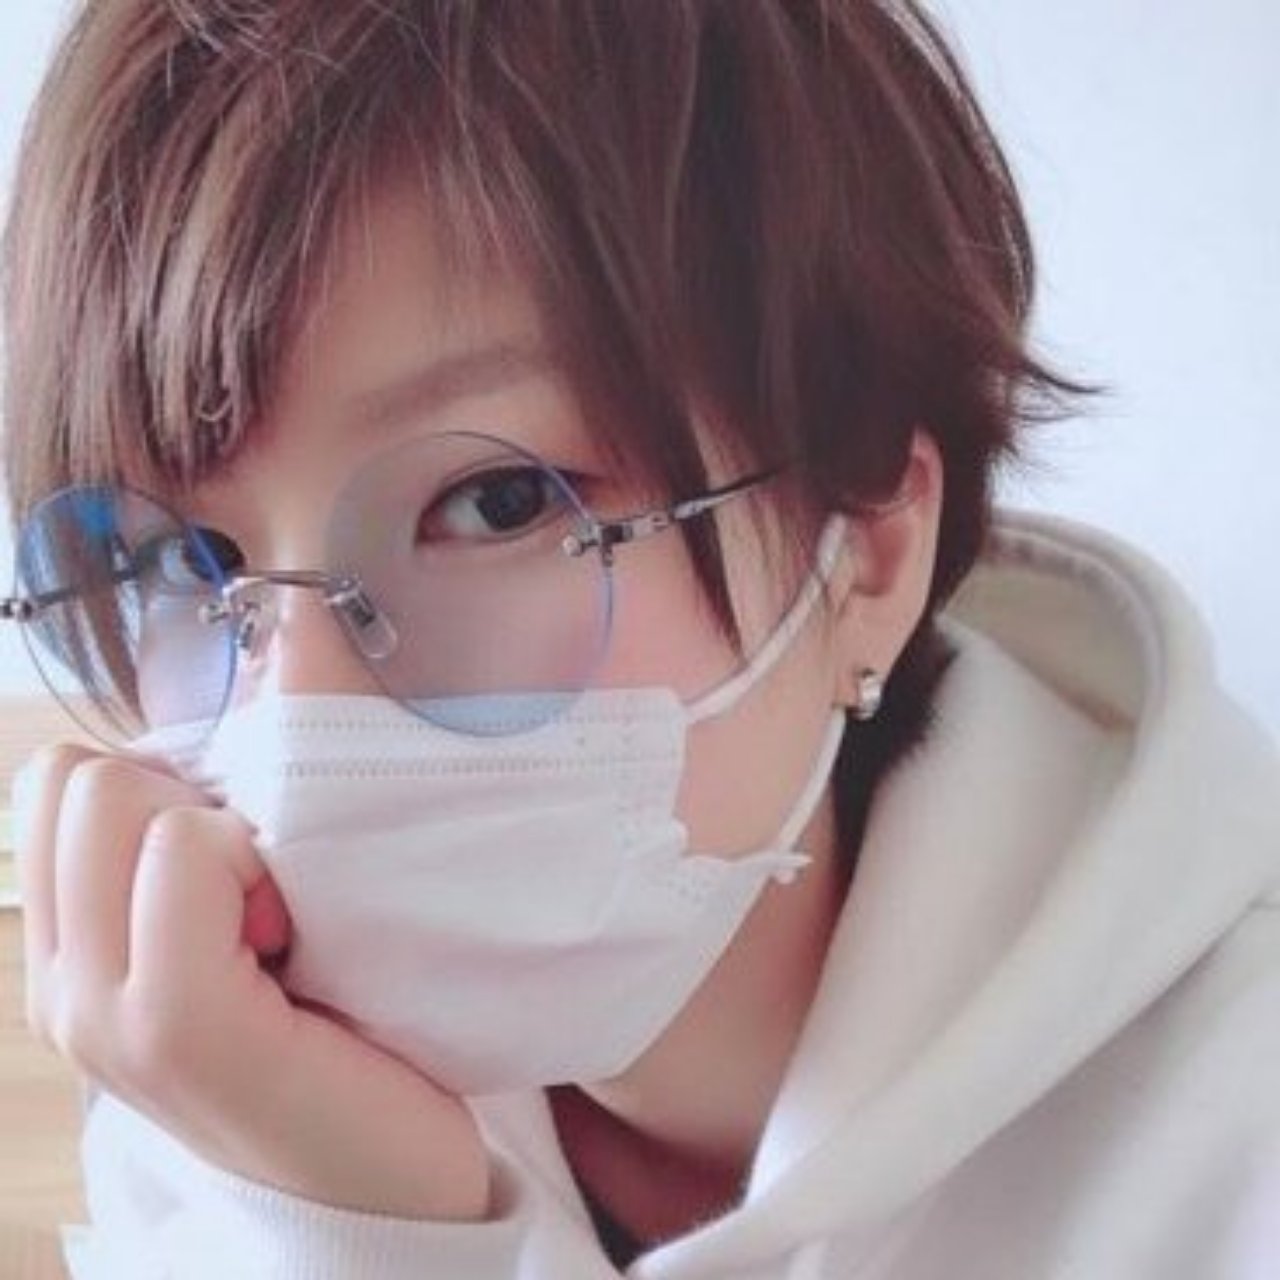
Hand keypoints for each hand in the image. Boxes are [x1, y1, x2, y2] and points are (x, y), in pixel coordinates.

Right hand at [13, 743, 488, 1220]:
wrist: (387, 1180)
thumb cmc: (335, 1035)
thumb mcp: (247, 927)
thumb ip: (203, 843)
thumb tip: (260, 677)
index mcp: (71, 958)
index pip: (55, 780)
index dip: (160, 786)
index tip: (238, 858)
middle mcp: (66, 986)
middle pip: (78, 776)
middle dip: (184, 801)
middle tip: (259, 892)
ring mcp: (106, 1014)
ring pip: (117, 796)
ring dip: (221, 828)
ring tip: (277, 919)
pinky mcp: (179, 1029)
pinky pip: (184, 854)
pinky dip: (250, 861)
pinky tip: (293, 937)